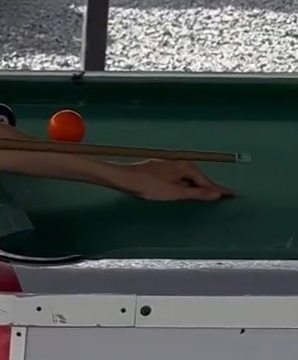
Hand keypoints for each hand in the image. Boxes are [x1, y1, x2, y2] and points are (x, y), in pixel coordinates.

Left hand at [117, 158, 231, 202]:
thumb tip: (216, 194)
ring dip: (199, 186)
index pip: (207, 182)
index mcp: (187, 168)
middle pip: (199, 178)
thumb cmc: (150, 186)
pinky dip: (188, 184)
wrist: (126, 178)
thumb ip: (196, 194)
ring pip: (189, 178)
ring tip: (209, 194)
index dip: (219, 190)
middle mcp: (181, 163)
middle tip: (225, 196)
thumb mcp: (175, 193)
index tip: (232, 195)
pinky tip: (186, 189)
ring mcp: (171, 165)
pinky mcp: (162, 168)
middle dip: (211, 187)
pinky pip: (181, 177)